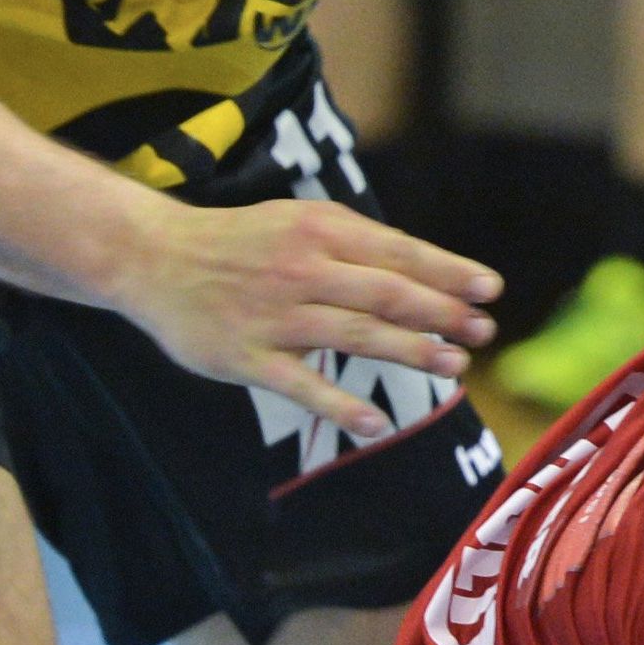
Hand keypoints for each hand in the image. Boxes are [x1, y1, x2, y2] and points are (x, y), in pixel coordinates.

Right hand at [112, 196, 501, 436]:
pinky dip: (340, 406)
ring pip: (355, 335)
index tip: (490, 289)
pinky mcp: (246, 357)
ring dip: (410, 352)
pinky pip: (301, 385)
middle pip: (386, 294)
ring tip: (454, 366)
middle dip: (442, 313)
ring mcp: (275, 316)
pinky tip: (376, 423)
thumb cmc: (239, 241)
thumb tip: (421, 269)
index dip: (447, 272)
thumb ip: (354, 244)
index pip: (398, 252)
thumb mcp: (298, 221)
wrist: (153, 257)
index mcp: (320, 229)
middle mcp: (302, 269)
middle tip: (483, 331)